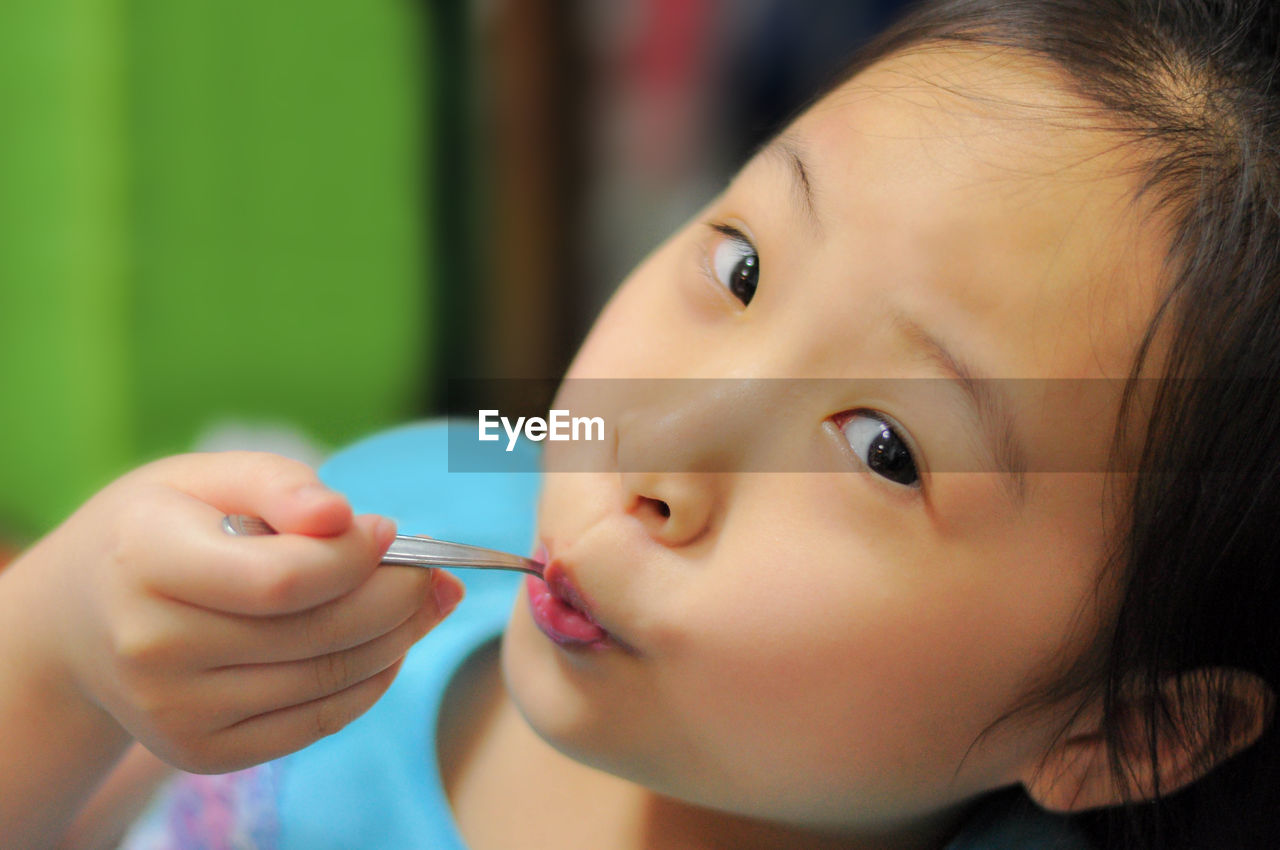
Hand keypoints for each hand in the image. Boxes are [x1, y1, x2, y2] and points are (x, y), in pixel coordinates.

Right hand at [16, 451, 463, 773]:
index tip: (387, 530)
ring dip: (399, 639)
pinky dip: (371, 682)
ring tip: (423, 601)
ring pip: (329, 681)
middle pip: (317, 634)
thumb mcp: (205, 477)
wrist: (83, 619)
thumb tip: (345, 518)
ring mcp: (174, 713)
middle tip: (430, 571)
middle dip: (398, 599)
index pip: (282, 580)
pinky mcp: (202, 752)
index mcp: (146, 562)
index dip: (354, 558)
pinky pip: (317, 722)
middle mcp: (151, 648)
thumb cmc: (162, 529)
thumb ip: (280, 485)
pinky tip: (387, 643)